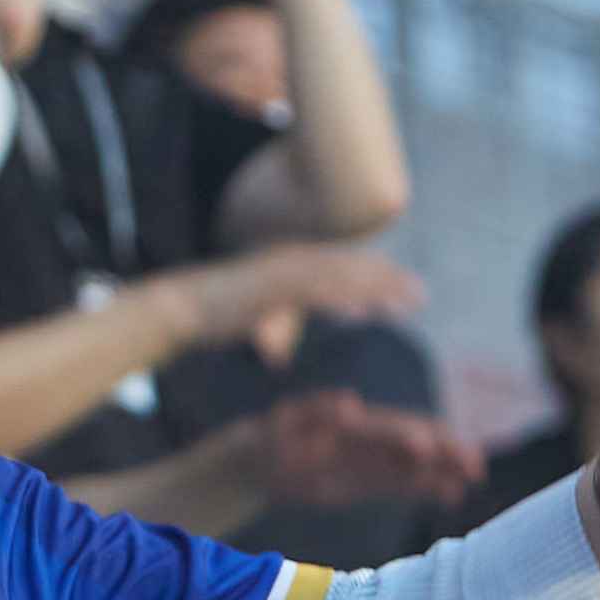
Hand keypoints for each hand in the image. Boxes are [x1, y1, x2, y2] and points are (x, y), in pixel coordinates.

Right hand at [176, 244, 423, 364]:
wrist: (179, 307)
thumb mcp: (257, 311)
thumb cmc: (213, 313)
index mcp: (293, 263)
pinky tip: (362, 314)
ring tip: (406, 304)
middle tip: (420, 296)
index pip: (345, 265)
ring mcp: (283, 272)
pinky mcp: (271, 289)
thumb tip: (289, 339)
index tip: (405, 289)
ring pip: (341, 277)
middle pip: (352, 266)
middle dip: (389, 281)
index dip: (378, 276)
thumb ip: (279, 316)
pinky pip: (314, 294)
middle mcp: (293, 260)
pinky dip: (341, 301)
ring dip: (376, 290)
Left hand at [242, 390, 481, 509]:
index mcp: (349, 425)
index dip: (411, 435)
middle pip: (413, 443)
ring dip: (444, 470)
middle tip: (474, 462)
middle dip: (443, 451)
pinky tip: (453, 494)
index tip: (429, 447)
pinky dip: (428, 488)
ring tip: (474, 476)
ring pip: (415, 465)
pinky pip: (403, 485)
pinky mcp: (368, 483)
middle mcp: (367, 441)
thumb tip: (350, 401)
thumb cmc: (267, 439)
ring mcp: (370, 462)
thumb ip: (313, 413)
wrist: (255, 462)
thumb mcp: (282, 425)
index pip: (387, 428)